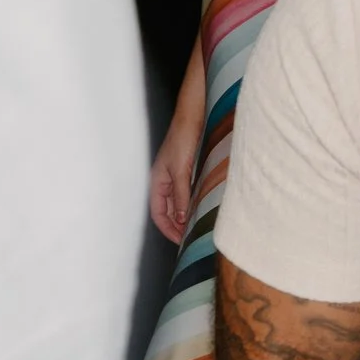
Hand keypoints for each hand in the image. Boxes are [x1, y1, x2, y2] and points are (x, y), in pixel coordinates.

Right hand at [150, 107, 200, 242]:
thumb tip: (182, 218)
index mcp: (157, 183)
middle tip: (191, 239)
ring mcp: (175, 176)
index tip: (180, 240)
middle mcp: (165, 182)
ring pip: (178, 203)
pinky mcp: (187, 171)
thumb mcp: (180, 170)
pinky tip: (202, 208)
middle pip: (168, 211)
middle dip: (177, 226)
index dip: (167, 228)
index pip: (158, 214)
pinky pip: (186, 193)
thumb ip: (181, 194)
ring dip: (185, 216)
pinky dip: (192, 203)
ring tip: (196, 228)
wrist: (191, 118)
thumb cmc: (182, 140)